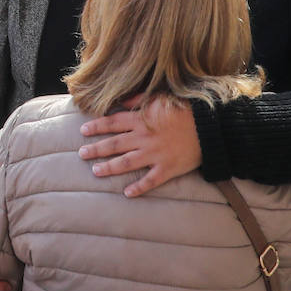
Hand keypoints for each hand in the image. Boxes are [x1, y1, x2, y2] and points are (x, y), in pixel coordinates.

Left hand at [77, 94, 201, 196]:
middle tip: (81, 154)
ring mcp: (155, 154)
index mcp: (141, 119)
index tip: (83, 131)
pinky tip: (127, 193)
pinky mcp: (168, 168)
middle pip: (114, 144)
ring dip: (109, 168)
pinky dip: (139, 187)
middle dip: (96, 149)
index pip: (112, 123)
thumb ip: (138, 99)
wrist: (209, 126)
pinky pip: (150, 180)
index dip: (96, 127)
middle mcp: (144, 138)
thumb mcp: (160, 97)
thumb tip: (120, 102)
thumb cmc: (185, 108)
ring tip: (95, 171)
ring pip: (126, 163)